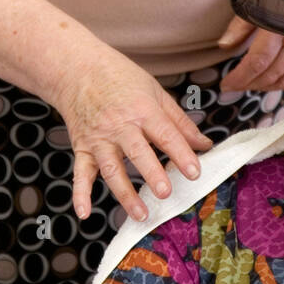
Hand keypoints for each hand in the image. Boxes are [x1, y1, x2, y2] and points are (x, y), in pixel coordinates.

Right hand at [51, 39, 212, 222]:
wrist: (78, 69)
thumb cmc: (121, 78)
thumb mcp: (155, 92)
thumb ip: (180, 121)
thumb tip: (205, 144)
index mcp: (142, 109)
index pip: (165, 134)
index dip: (181, 154)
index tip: (195, 172)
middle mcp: (120, 125)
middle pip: (137, 152)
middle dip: (152, 173)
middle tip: (166, 192)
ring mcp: (99, 138)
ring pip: (112, 168)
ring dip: (125, 193)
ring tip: (141, 213)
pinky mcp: (82, 147)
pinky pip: (80, 173)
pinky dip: (80, 194)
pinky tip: (84, 213)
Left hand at [216, 15, 283, 93]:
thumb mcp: (254, 4)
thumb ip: (239, 26)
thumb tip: (224, 46)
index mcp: (277, 28)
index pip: (258, 61)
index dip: (241, 77)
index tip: (226, 84)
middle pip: (270, 74)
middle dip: (248, 84)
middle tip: (233, 86)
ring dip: (263, 86)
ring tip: (247, 85)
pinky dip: (280, 84)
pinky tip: (267, 83)